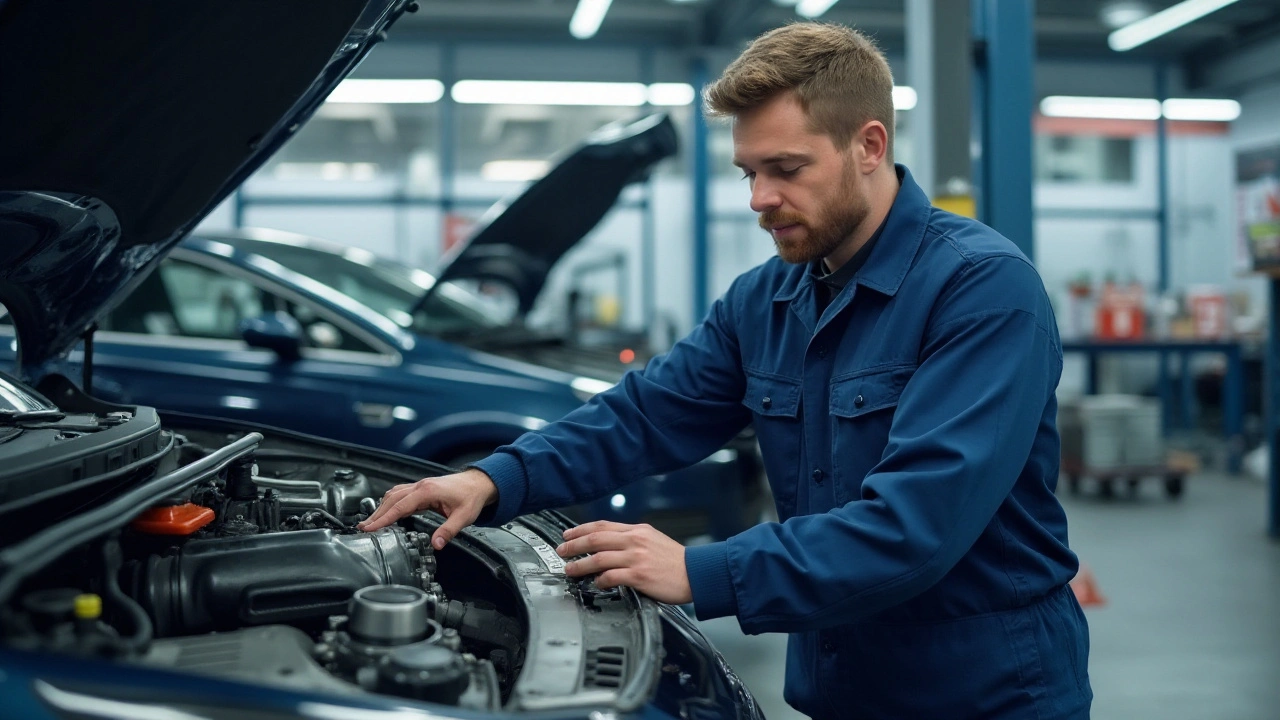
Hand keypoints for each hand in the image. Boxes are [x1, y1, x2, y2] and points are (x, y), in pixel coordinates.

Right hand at [357, 468, 498, 548]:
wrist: (480, 482)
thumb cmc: (472, 496)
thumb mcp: (463, 517)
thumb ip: (448, 531)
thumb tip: (436, 545)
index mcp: (427, 491)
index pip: (399, 507)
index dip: (382, 518)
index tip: (369, 528)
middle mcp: (420, 486)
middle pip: (391, 500)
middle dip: (376, 514)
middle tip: (363, 528)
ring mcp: (419, 485)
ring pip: (393, 495)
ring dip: (381, 508)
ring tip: (370, 522)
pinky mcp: (421, 488)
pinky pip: (400, 494)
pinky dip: (389, 503)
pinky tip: (386, 510)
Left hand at [556, 521, 691, 604]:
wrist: (697, 573)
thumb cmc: (676, 561)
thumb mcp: (654, 540)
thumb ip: (632, 540)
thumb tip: (610, 545)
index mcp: (637, 531)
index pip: (602, 525)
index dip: (581, 530)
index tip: (568, 535)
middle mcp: (635, 541)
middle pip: (595, 539)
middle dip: (574, 545)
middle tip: (562, 551)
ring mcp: (636, 558)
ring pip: (598, 558)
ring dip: (580, 564)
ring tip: (570, 570)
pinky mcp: (639, 576)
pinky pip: (611, 576)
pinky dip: (599, 580)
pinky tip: (595, 583)